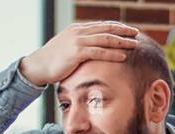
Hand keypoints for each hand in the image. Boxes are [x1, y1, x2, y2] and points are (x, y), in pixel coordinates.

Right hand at [19, 21, 139, 86]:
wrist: (38, 66)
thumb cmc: (53, 61)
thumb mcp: (68, 49)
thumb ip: (81, 47)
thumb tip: (91, 52)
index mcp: (78, 29)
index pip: (102, 26)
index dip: (117, 27)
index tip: (129, 30)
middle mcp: (79, 32)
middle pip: (107, 29)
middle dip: (123, 31)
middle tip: (136, 33)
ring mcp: (78, 41)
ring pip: (105, 39)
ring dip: (122, 41)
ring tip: (134, 45)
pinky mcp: (77, 52)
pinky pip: (99, 52)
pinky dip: (112, 53)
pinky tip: (123, 56)